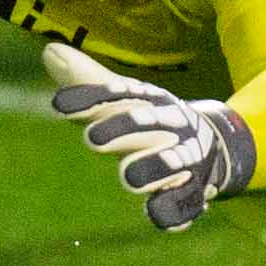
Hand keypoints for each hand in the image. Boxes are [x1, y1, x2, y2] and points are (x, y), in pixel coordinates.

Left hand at [43, 42, 255, 231]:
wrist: (216, 144)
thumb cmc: (153, 120)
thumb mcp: (125, 98)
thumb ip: (87, 81)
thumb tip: (49, 51)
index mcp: (149, 100)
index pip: (118, 93)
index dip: (90, 98)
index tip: (59, 105)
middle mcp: (168, 126)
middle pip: (145, 123)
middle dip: (122, 128)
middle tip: (93, 139)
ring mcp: (184, 159)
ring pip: (169, 163)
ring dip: (152, 168)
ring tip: (129, 176)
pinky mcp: (192, 191)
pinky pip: (184, 202)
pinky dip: (174, 209)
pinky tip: (159, 215)